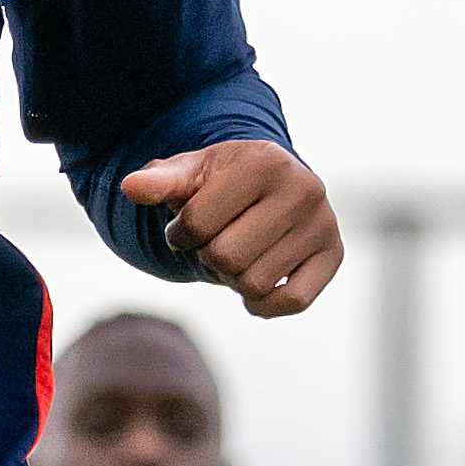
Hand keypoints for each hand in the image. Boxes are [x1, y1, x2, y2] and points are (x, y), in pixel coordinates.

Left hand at [120, 134, 339, 314]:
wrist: (270, 185)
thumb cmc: (222, 182)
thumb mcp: (190, 174)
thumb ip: (160, 181)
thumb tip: (130, 187)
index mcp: (264, 161)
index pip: (197, 224)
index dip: (180, 234)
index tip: (187, 225)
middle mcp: (304, 188)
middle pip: (226, 258)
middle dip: (209, 256)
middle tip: (216, 240)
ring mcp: (323, 223)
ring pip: (254, 284)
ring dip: (233, 279)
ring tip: (239, 254)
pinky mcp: (334, 256)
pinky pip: (293, 302)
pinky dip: (265, 304)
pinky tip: (256, 287)